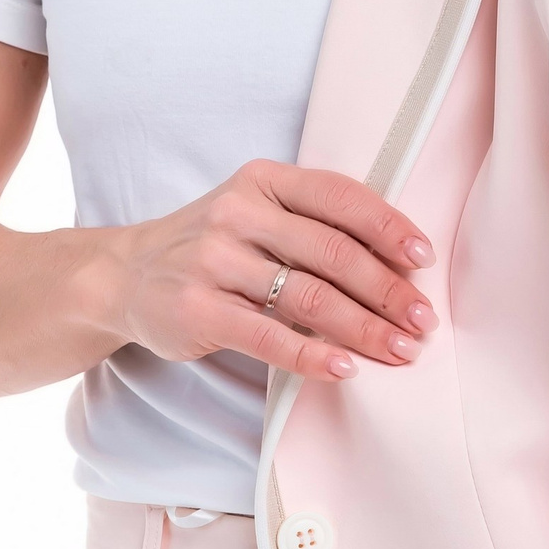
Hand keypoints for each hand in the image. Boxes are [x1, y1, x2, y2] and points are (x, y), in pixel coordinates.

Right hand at [110, 160, 436, 381]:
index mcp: (262, 180)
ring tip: (399, 350)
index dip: (388, 227)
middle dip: (387, 290)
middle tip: (423, 320)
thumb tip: (399, 263)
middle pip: (332, 252)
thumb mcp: (255, 210)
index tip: (424, 260)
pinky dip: (314, 356)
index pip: (340, 197)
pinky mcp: (198, 311)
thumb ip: (312, 223)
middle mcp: (238, 214)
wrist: (123, 275)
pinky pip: (270, 337)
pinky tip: (346, 369)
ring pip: (308, 297)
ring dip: (364, 329)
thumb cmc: (212, 245)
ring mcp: (214, 262)